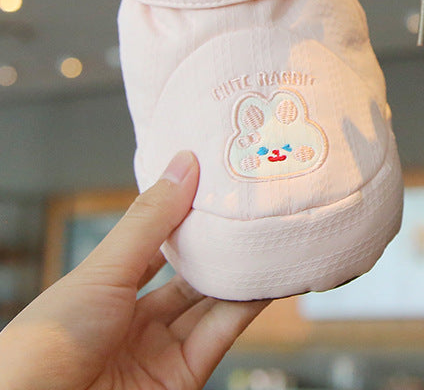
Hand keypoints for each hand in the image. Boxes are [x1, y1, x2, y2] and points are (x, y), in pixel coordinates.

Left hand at [0, 151, 269, 389]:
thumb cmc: (44, 348)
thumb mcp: (102, 272)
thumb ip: (149, 222)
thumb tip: (184, 165)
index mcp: (104, 293)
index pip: (155, 247)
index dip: (187, 217)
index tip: (218, 185)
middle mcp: (134, 322)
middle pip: (189, 276)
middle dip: (221, 245)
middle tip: (253, 208)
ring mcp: (160, 351)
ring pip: (211, 303)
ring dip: (241, 271)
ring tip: (270, 234)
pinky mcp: (184, 378)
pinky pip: (221, 333)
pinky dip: (247, 305)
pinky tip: (265, 276)